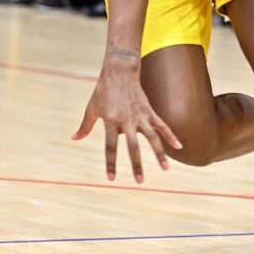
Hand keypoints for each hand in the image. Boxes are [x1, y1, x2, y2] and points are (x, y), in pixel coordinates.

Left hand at [72, 59, 181, 182]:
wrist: (119, 72)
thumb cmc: (103, 91)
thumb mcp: (92, 108)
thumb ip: (85, 126)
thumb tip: (74, 139)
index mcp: (110, 120)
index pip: (110, 146)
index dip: (110, 163)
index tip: (111, 179)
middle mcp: (126, 120)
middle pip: (132, 146)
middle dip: (136, 164)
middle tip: (140, 182)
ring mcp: (139, 115)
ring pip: (152, 137)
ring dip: (159, 154)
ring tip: (165, 169)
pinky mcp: (149, 111)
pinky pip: (161, 125)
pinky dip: (170, 135)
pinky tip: (179, 146)